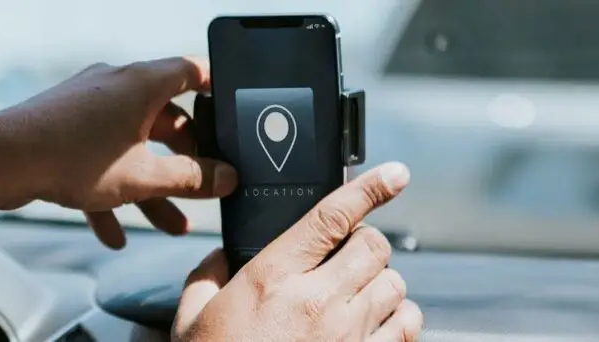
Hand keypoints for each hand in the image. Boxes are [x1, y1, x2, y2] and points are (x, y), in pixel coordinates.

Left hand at [0, 57, 236, 248]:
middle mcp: (115, 87)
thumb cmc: (73, 157)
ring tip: (170, 226)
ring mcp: (86, 107)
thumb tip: (227, 177)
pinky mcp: (63, 129)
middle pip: (164, 120)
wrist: (2, 161)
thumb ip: (191, 178)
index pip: (191, 72)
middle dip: (185, 162)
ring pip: (131, 147)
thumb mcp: (144, 176)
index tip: (230, 114)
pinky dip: (110, 192)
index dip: (215, 90)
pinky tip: (114, 235)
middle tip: (202, 190)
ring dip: (151, 187)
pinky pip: (97, 159)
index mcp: (141, 84)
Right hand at [173, 162, 423, 341]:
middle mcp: (317, 301)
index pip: (331, 217)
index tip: (394, 174)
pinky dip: (400, 318)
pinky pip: (408, 325)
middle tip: (346, 255)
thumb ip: (205, 276)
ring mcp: (348, 335)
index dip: (370, 187)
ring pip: (395, 283)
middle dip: (364, 243)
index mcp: (271, 278)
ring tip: (358, 294)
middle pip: (373, 245)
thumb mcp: (190, 319)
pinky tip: (378, 323)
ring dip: (381, 282)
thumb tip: (220, 256)